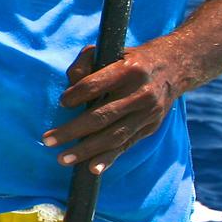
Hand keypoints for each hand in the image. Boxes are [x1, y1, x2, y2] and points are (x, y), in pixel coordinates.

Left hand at [44, 43, 184, 174]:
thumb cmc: (130, 60)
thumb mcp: (110, 52)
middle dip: (72, 130)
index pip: (94, 85)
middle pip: (101, 116)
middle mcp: (140, 93)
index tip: (63, 103)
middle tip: (48, 140)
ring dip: (86, 150)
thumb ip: (84, 64)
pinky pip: (126, 145)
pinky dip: (108, 158)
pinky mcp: (150, 127)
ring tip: (62, 159)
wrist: (173, 67)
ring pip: (113, 135)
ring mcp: (147, 113)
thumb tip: (69, 88)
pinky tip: (92, 169)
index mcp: (128, 70)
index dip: (75, 96)